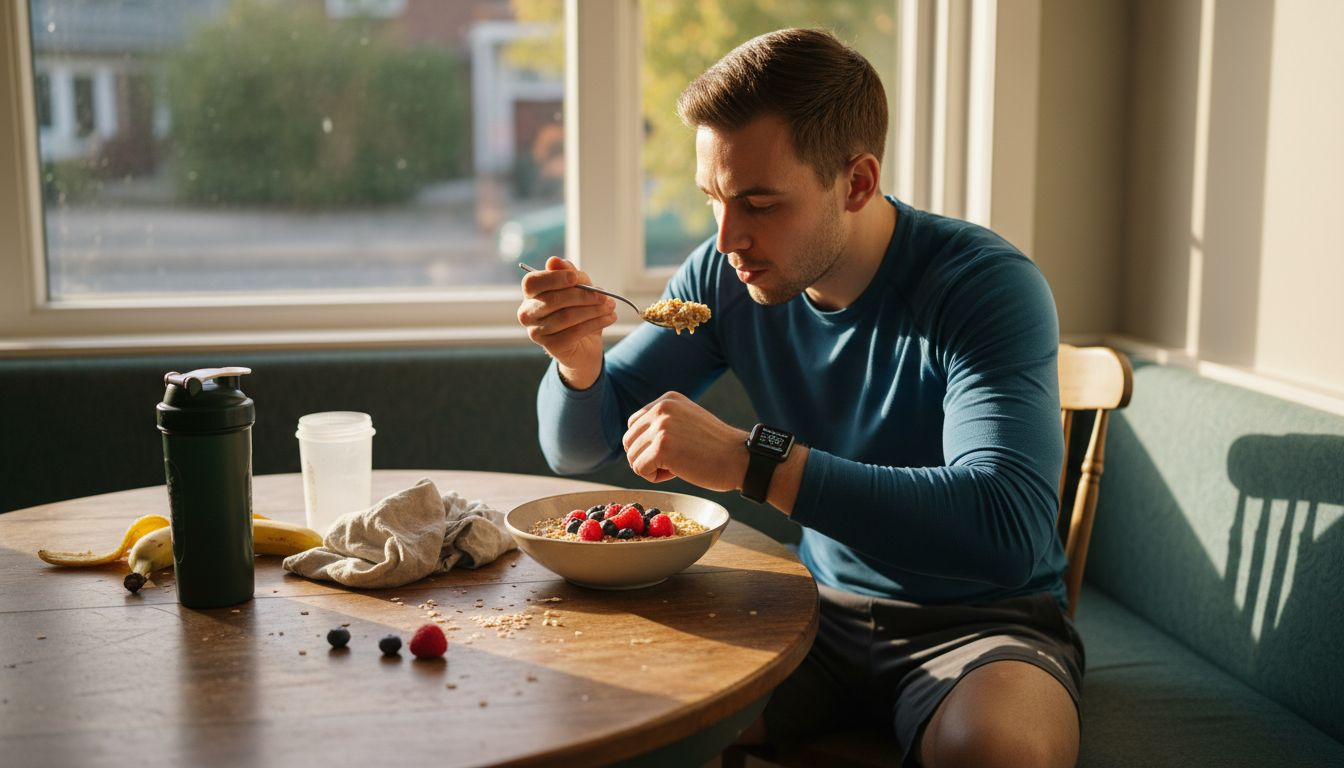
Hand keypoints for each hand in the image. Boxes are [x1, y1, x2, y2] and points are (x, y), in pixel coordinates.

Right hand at [517, 256, 615, 387]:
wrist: (584, 344)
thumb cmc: (577, 309)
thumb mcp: (578, 287)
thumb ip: (569, 273)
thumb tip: (553, 261)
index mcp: (531, 294)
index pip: (532, 282)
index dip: (553, 278)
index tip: (575, 278)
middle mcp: (528, 313)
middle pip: (553, 300)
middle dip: (583, 296)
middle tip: (604, 296)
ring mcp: (537, 332)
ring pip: (566, 317)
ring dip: (593, 310)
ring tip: (610, 306)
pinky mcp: (551, 346)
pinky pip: (575, 332)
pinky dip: (596, 323)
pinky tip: (609, 318)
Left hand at [623, 392, 748, 490]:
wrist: (740, 458)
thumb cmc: (716, 447)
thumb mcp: (687, 421)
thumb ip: (663, 422)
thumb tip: (630, 439)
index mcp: (667, 399)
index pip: (634, 424)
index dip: (648, 444)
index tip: (673, 449)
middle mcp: (661, 408)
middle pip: (629, 441)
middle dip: (647, 457)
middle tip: (675, 461)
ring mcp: (661, 426)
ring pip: (632, 456)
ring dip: (651, 468)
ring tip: (678, 465)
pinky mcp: (662, 447)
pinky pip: (639, 469)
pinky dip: (654, 477)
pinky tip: (677, 472)